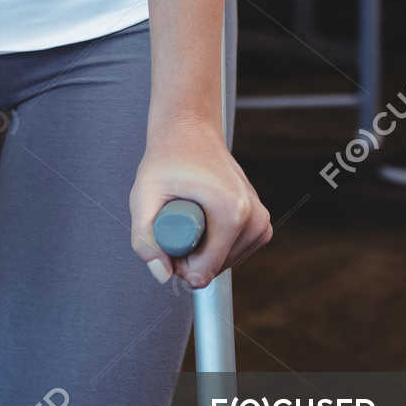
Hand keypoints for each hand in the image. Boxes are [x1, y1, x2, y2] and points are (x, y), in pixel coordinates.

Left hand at [130, 115, 271, 289]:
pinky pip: (232, 254)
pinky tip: (203, 218)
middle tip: (176, 218)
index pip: (205, 271)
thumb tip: (163, 275)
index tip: (166, 234)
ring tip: (191, 213)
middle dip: (190, 256)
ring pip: (224, 264)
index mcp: (233, 212)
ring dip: (202, 250)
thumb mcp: (143, 195)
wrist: (190, 130)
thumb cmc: (168, 159)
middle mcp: (255, 218)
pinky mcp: (261, 224)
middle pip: (215, 270)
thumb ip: (144, 239)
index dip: (178, 263)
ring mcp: (261, 221)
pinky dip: (214, 245)